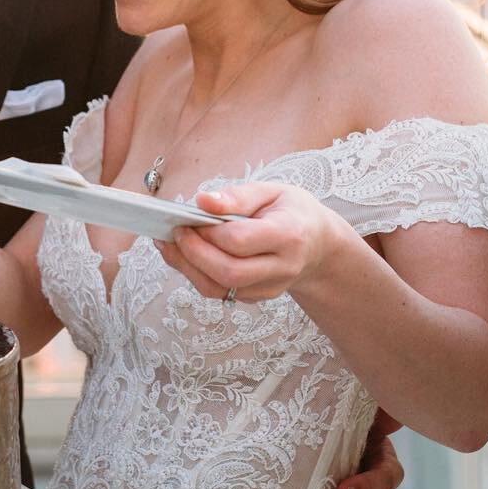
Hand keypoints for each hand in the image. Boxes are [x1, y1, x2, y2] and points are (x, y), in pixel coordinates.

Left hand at [156, 180, 344, 301]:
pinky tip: (182, 254)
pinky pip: (219, 292)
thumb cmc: (292, 212)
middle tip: (173, 232)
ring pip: (220, 288)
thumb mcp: (272, 191)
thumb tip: (201, 201)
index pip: (241, 241)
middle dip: (193, 254)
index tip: (187, 218)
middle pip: (229, 272)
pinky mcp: (256, 297)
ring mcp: (270, 287)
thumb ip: (237, 196)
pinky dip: (195, 274)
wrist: (318, 245)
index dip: (209, 233)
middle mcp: (283, 267)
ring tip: (169, 243)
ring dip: (187, 267)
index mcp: (289, 235)